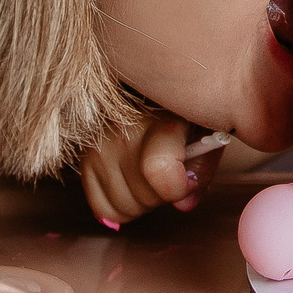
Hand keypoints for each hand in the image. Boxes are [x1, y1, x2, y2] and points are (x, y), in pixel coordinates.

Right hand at [78, 111, 225, 227]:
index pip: (159, 171)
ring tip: (151, 174)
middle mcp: (121, 133)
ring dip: (143, 202)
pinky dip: (121, 206)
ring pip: (124, 208)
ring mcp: (97, 148)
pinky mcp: (84, 162)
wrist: (147, 83)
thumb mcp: (207, 129)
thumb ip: (201, 166)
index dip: (179, 187)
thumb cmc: (184, 110)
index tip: (189, 179)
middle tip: (172, 172)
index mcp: (160, 119)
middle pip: (144, 198)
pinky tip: (133, 184)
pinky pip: (103, 209)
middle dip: (164, 195)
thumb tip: (183, 204)